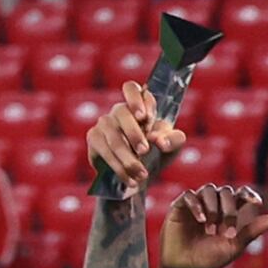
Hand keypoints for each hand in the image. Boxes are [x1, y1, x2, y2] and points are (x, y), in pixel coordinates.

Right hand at [85, 79, 185, 194]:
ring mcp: (104, 124)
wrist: (139, 176)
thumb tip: (159, 140)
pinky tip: (130, 179)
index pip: (131, 89)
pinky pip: (104, 151)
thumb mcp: (171, 148)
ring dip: (128, 158)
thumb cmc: (157, 155)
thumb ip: (173, 140)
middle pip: (121, 112)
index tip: (144, 117)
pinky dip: (118, 167)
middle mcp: (119, 111)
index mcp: (139, 107)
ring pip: (113, 137)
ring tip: (142, 175)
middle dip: (134, 133)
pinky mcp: (94, 138)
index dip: (136, 99)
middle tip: (145, 151)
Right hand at [157, 182, 267, 267]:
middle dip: (229, 210)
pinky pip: (189, 195)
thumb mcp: (234, 246)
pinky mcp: (179, 207)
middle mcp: (213, 205)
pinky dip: (197, 205)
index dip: (249, 194)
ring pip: (209, 190)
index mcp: (228, 212)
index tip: (257, 202)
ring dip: (213, 208)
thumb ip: (251, 232)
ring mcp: (196, 204)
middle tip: (227, 232)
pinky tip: (201, 220)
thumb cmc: (210, 258)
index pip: (240, 194)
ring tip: (211, 229)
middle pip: (226, 192)